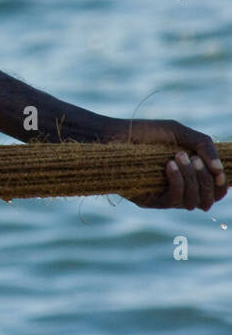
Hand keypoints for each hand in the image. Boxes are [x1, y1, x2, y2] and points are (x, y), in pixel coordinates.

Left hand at [104, 119, 226, 210]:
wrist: (114, 136)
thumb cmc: (145, 133)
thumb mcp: (179, 133)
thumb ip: (204, 146)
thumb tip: (220, 172)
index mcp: (190, 175)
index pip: (216, 190)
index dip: (224, 185)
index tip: (223, 173)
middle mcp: (180, 189)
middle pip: (209, 198)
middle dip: (207, 178)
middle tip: (195, 158)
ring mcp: (165, 197)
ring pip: (193, 201)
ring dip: (192, 178)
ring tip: (178, 156)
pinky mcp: (149, 202)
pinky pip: (173, 200)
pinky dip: (177, 181)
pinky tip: (169, 165)